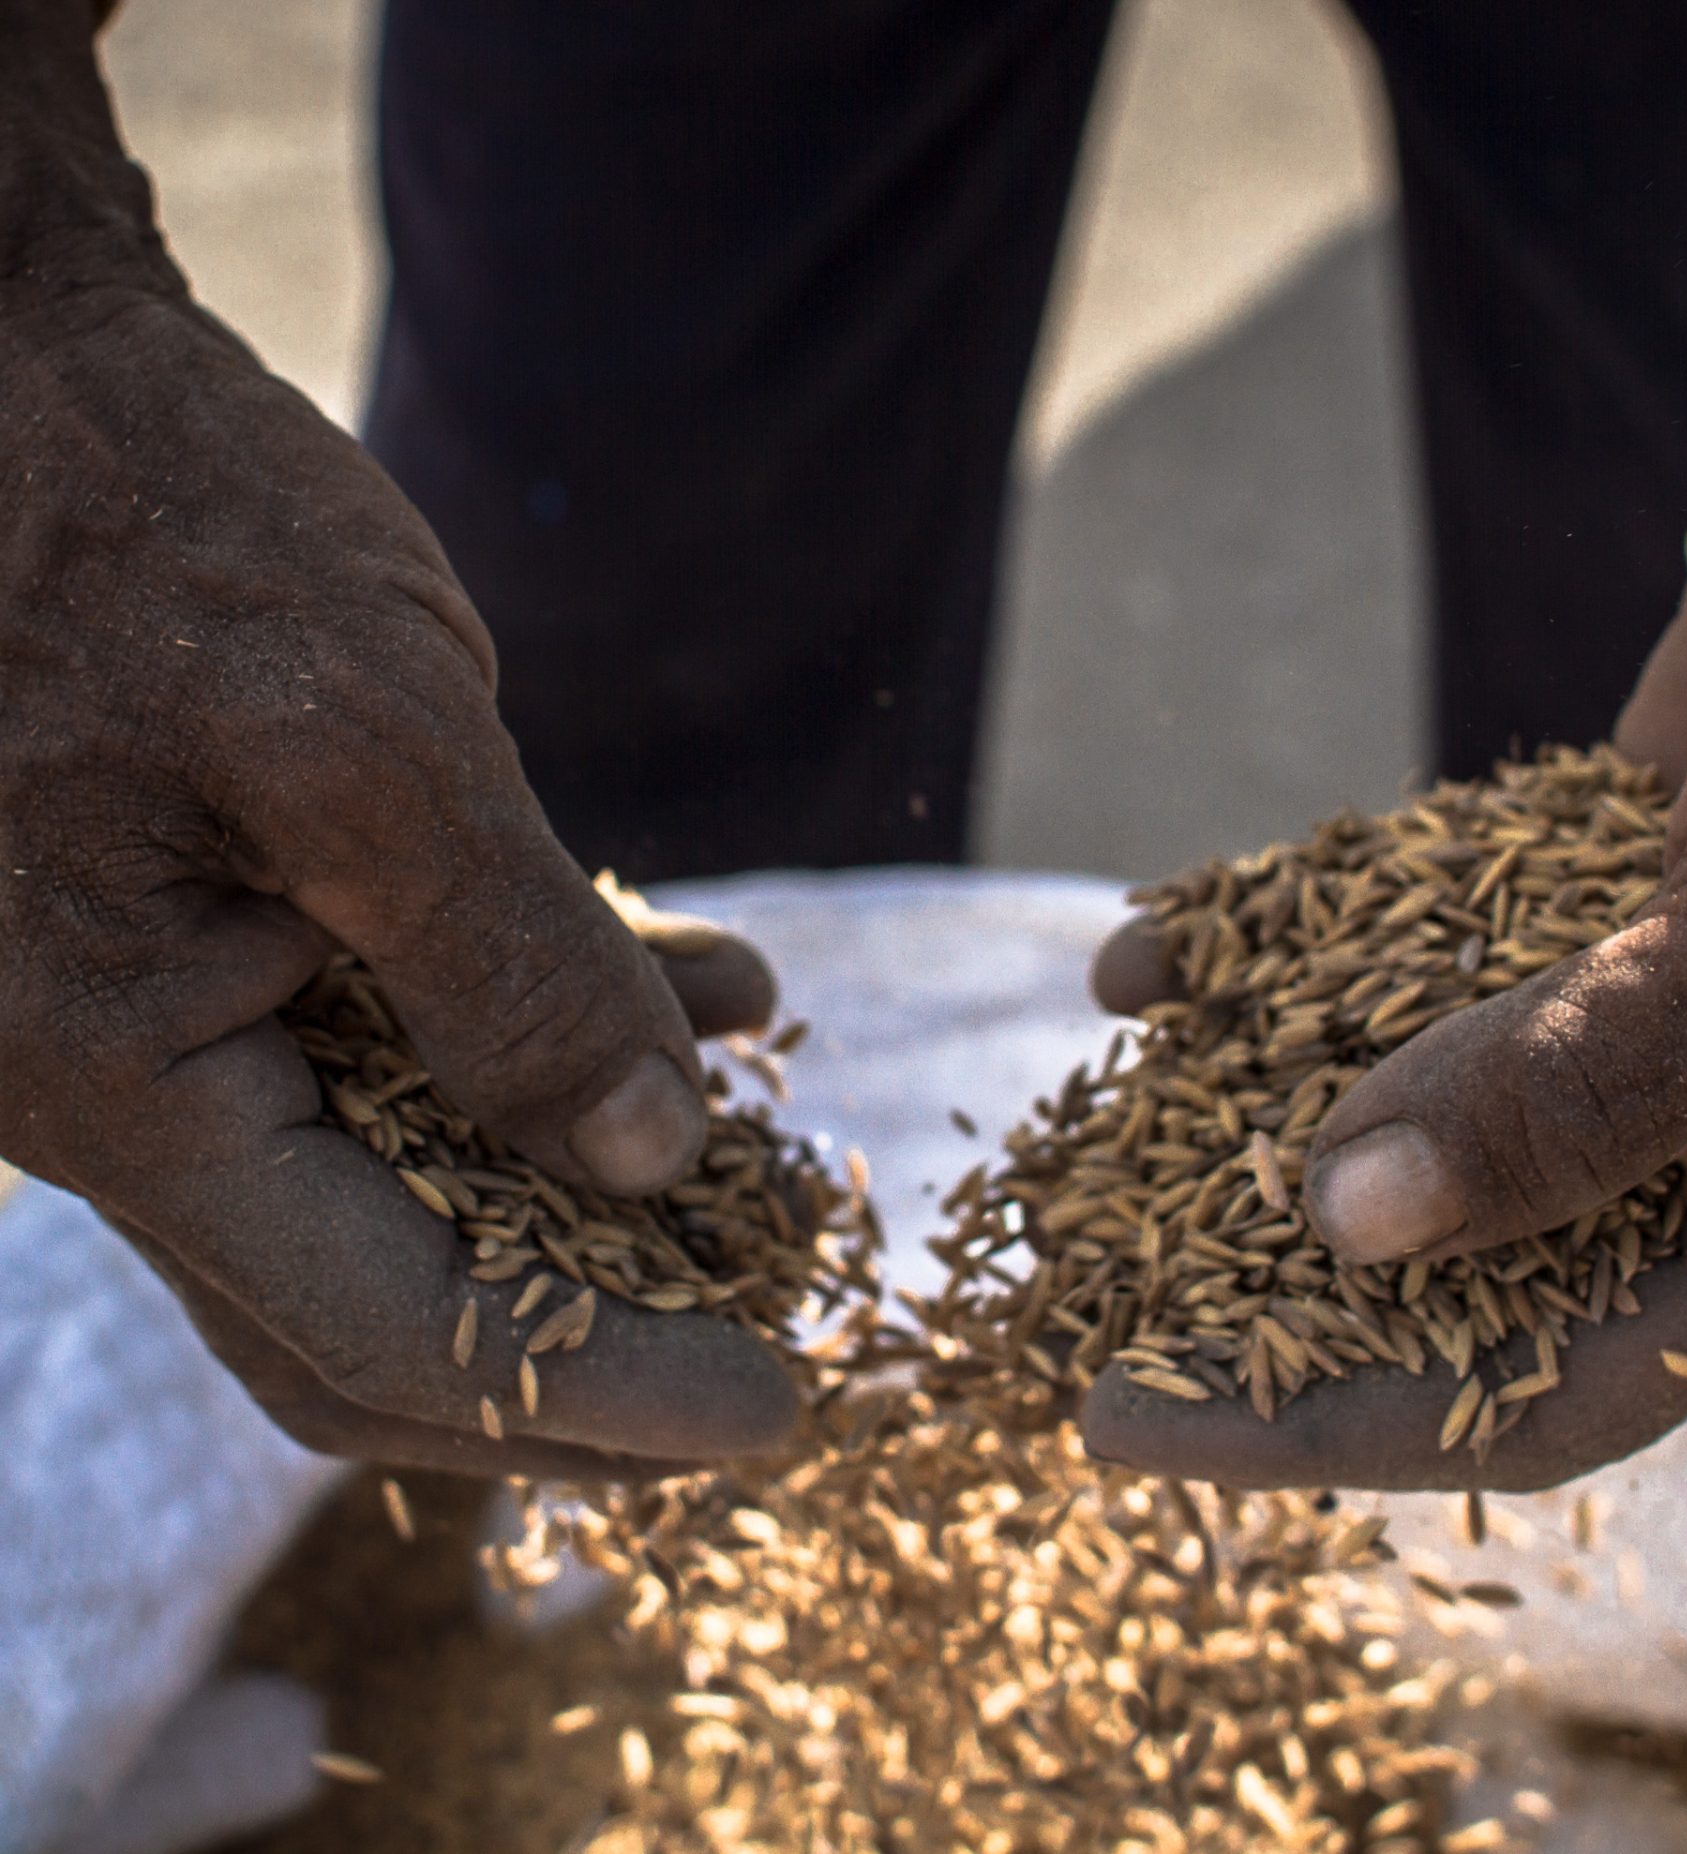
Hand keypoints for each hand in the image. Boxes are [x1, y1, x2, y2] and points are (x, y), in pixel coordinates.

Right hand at [0, 234, 791, 1479]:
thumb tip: (649, 1157)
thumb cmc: (151, 514)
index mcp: (124, 1084)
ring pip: (405, 1184)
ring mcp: (164, 1022)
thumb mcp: (364, 738)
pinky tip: (708, 991)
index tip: (775, 1412)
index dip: (601, 1388)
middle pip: (383, 1310)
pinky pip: (396, 1051)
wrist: (17, 358)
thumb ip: (511, 971)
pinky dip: (552, 1045)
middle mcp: (125, 1095)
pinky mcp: (217, 941)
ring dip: (590, 1190)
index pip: (397, 1328)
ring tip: (768, 1164)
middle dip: (588, 1346)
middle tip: (766, 1352)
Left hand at [1085, 396, 1686, 1488]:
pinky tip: (1149, 956)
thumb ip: (1596, 1082)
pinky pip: (1405, 928)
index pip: (1540, 1382)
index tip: (1127, 1418)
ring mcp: (1645, 985)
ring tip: (1083, 1115)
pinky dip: (1280, 944)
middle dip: (1259, 1266)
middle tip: (1073, 1272)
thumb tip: (1356, 1224)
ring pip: (1413, 1085)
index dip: (1326, 1416)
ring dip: (1244, 1102)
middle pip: (1458, 1251)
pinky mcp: (1590, 864)